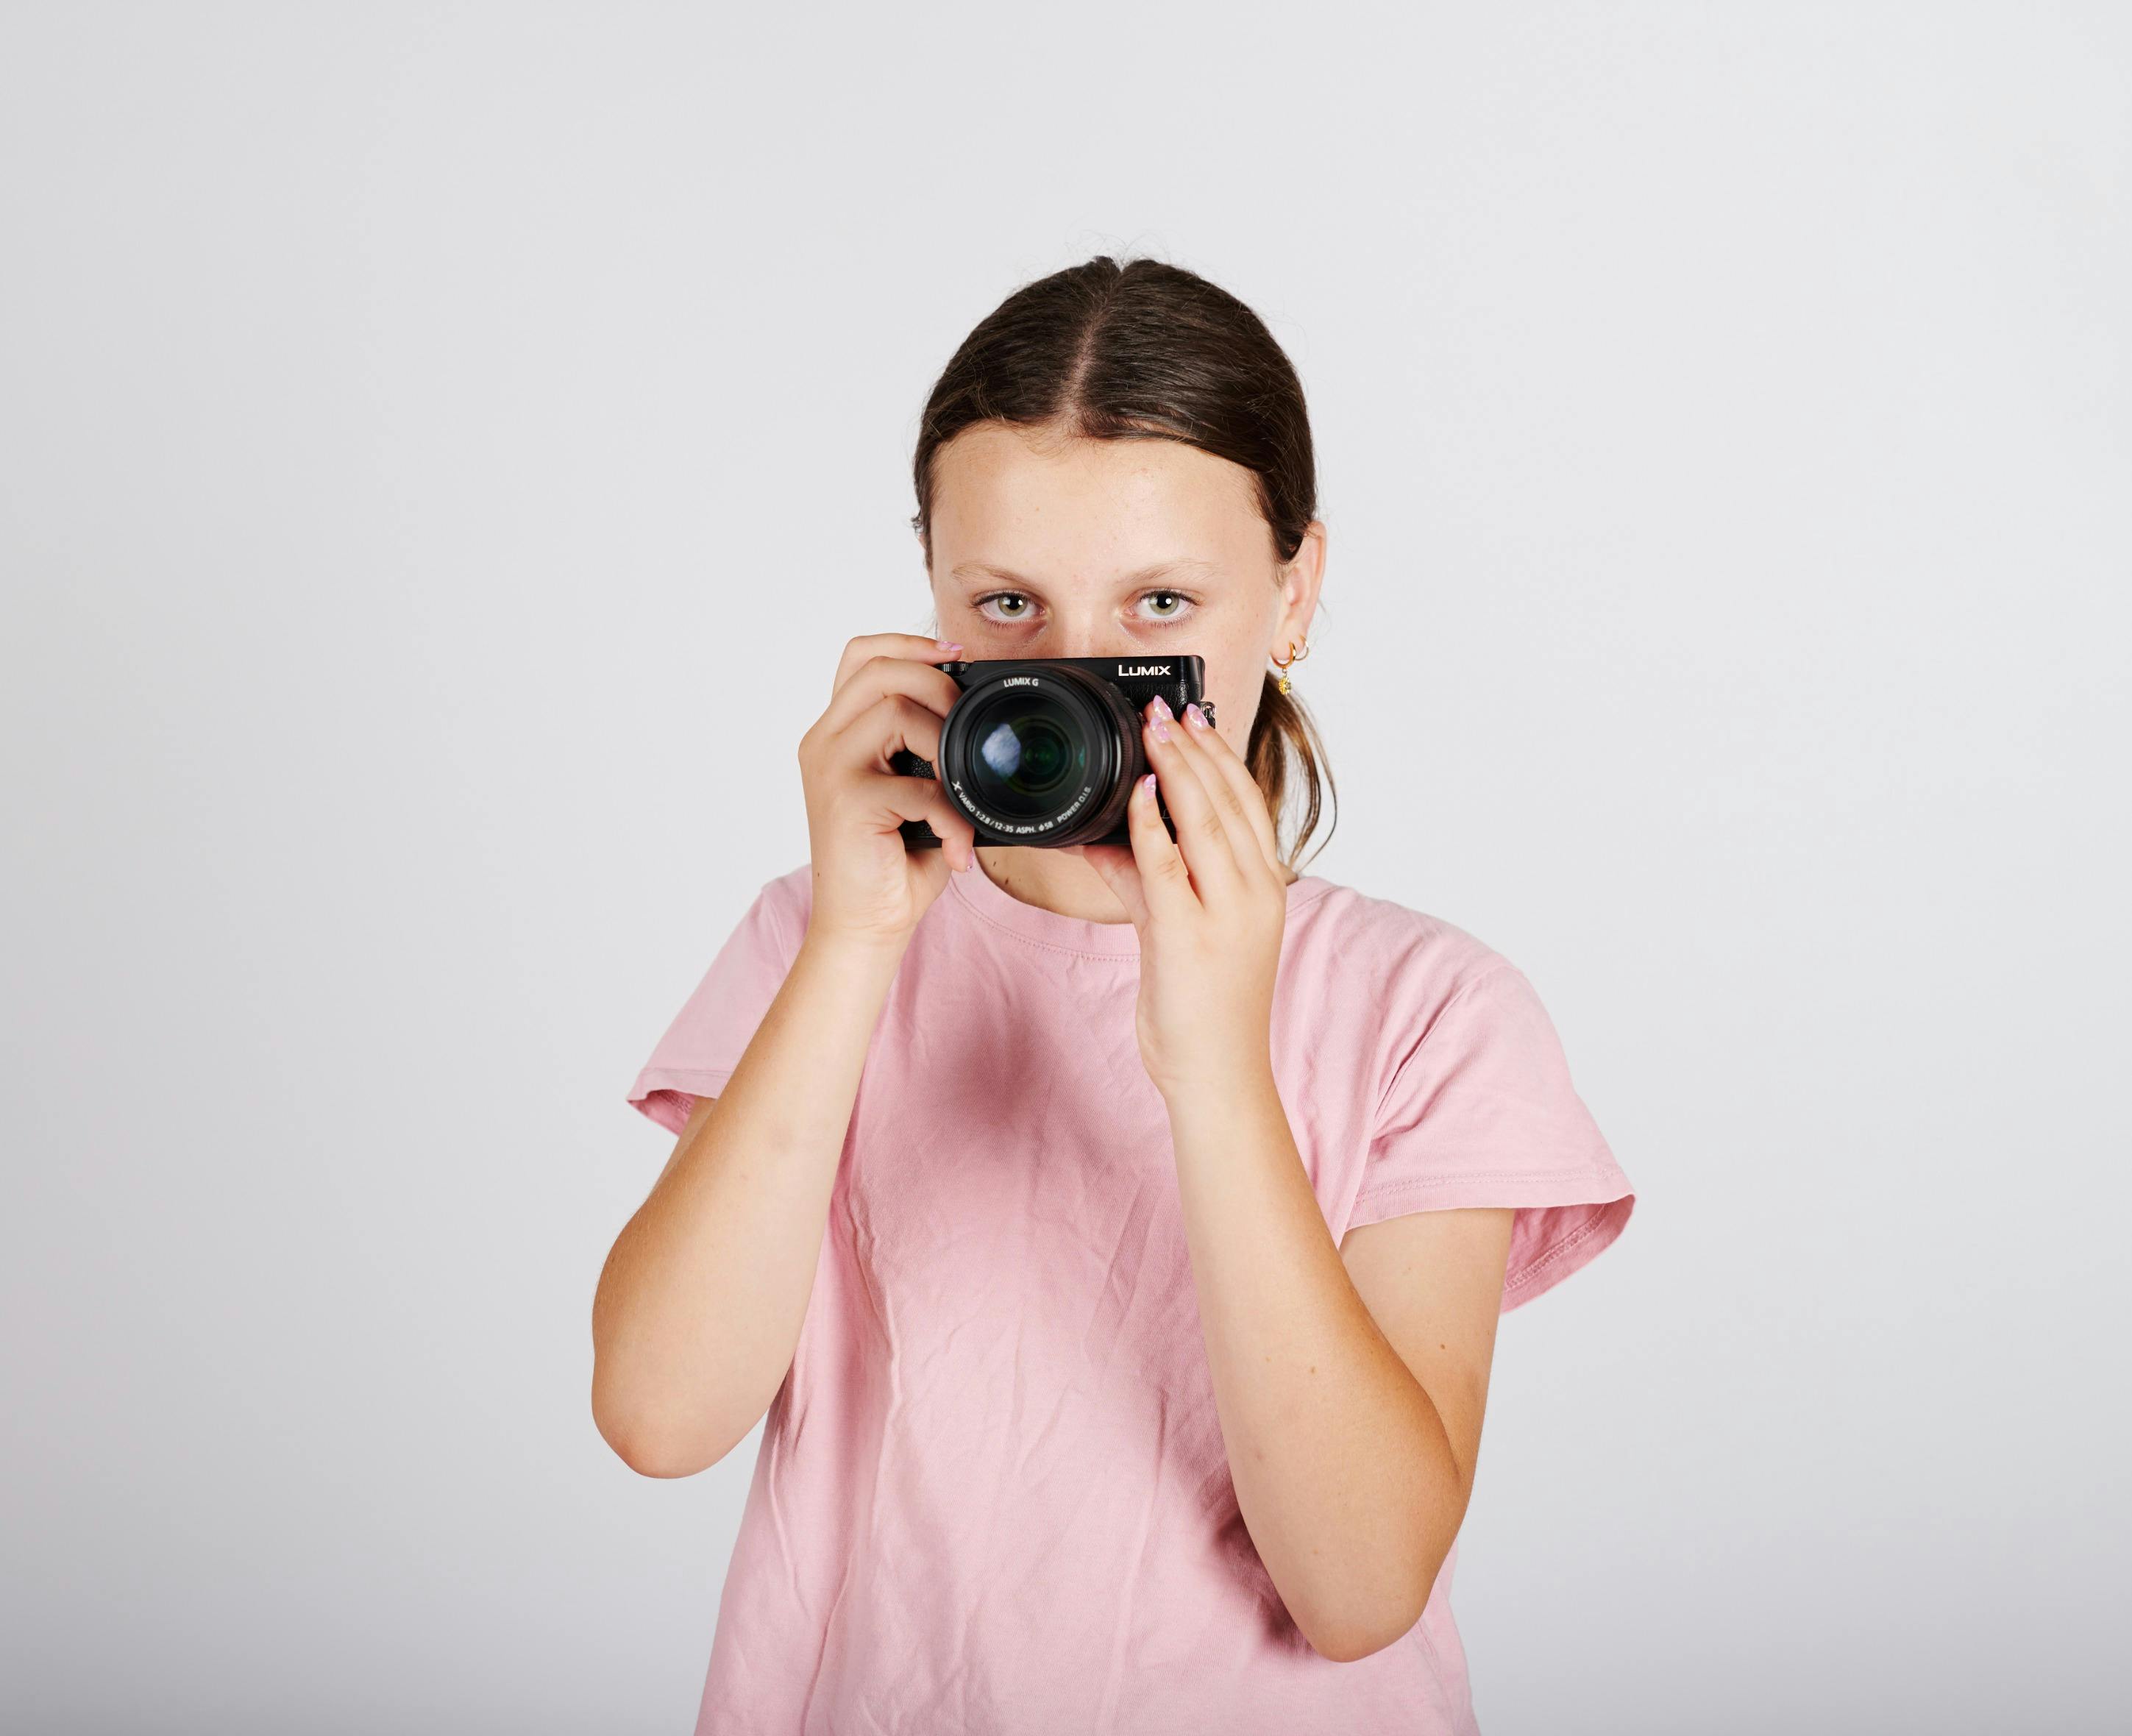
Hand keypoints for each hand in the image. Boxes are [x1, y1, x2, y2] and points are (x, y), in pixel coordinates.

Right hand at [796, 632, 980, 951]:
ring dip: (946, 747)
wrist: (864, 925)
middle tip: (967, 725)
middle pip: (879, 669)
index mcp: (837, 732)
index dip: (910, 643)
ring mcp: (830, 769)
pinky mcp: (846, 802)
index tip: (956, 656)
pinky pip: (916, 785)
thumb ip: (930, 748)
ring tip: (961, 790)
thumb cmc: (894, 861)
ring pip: (895, 713)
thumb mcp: (915, 790)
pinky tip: (957, 845)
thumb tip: (981, 716)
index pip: (862, 656)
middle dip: (937, 684)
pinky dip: (951, 815)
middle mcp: (824, 742)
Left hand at [1067, 694, 1289, 1098]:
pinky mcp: (1187, 935)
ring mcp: (1225, 913)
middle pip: (1229, 800)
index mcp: (1264, 889)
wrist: (1219, 1075)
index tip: (1197, 718)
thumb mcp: (1179, 932)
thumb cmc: (1204, 1009)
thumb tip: (1110, 838)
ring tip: (1153, 729)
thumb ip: (1149, 881)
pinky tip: (1134, 790)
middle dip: (1196, 748)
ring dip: (1175, 768)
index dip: (1222, 756)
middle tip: (1167, 709)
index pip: (1249, 803)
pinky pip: (1166, 864)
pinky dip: (1149, 821)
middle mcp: (1254, 893)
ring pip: (1203, 821)